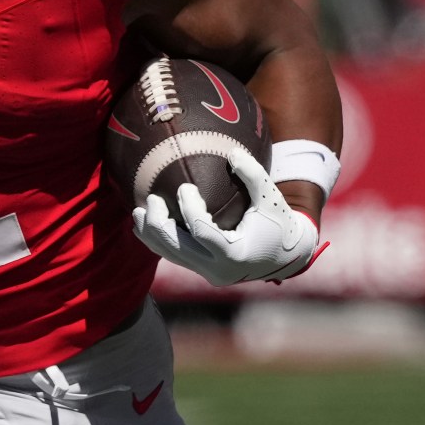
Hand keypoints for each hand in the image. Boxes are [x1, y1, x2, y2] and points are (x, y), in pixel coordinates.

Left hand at [130, 149, 320, 286]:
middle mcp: (218, 269)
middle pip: (177, 249)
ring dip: (151, 235)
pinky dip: (158, 242)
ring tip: (138, 211)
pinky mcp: (202, 271)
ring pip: (170, 256)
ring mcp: (208, 274)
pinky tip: (145, 224)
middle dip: (159, 224)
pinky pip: (174, 257)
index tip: (183, 187)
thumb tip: (232, 151)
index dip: (189, 208)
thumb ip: (253, 175)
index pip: (203, 231)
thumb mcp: (271, 198)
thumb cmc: (278, 222)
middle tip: (152, 199)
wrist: (286, 256)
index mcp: (236, 253)